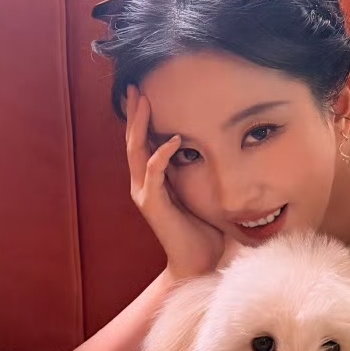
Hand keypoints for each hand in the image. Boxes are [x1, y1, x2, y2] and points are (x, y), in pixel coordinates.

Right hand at [126, 85, 238, 279]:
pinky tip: (173, 140)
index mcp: (152, 180)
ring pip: (137, 152)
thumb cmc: (201, 229)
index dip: (141, 118)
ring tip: (144, 102)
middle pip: (133, 141)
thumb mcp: (199, 193)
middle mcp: (143, 185)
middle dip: (134, 113)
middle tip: (134, 88)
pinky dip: (161, 155)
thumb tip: (216, 147)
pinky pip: (154, 174)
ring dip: (140, 126)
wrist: (197, 263)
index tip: (143, 93)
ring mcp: (145, 194)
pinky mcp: (153, 205)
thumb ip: (198, 171)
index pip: (142, 142)